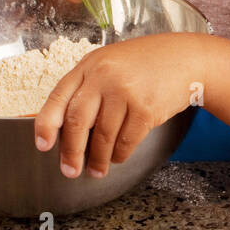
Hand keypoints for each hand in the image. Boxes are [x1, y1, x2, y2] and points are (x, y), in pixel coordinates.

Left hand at [33, 32, 207, 178]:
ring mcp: (126, 92)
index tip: (42, 145)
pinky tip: (118, 157)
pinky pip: (126, 141)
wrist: (187, 58)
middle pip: (77, 121)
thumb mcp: (110, 64)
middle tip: (70, 170)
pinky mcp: (146, 108)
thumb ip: (88, 86)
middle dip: (71, 152)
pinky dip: (120, 155)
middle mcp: (105, 76)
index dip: (46, 125)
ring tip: (96, 170)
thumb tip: (66, 128)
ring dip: (98, 159)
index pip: (58, 97)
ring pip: (103, 136)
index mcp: (89, 65)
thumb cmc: (146, 63)